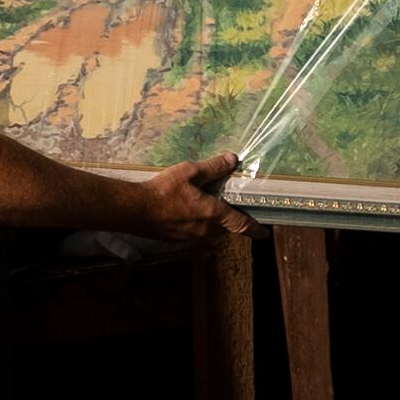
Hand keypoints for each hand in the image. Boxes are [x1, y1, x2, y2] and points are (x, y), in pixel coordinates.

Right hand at [138, 155, 252, 239]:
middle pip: (227, 229)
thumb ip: (213, 167)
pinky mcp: (178, 240)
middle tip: (237, 211)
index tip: (264, 233)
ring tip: (214, 209)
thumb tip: (233, 160)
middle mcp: (205, 231)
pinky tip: (192, 215)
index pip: (240, 224)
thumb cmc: (162, 191)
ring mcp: (191, 238)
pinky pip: (197, 235)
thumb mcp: (190, 172)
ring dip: (217, 224)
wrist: (134, 210)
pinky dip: (201, 226)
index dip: (255, 229)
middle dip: (234, 222)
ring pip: (212, 233)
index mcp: (212, 214)